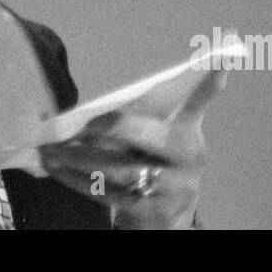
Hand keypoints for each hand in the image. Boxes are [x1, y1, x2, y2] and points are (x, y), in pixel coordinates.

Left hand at [39, 68, 227, 228]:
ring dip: (79, 158)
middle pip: (147, 135)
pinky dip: (76, 180)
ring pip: (120, 169)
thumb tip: (112, 94)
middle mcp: (187, 159)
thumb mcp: (159, 136)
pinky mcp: (151, 212)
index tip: (220, 56)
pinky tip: (57, 169)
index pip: (199, 101)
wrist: (164, 216)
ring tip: (50, 149)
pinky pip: (107, 193)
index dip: (210, 81)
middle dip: (111, 126)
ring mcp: (171, 188)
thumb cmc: (154, 162)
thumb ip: (145, 111)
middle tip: (80, 122)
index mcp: (188, 132)